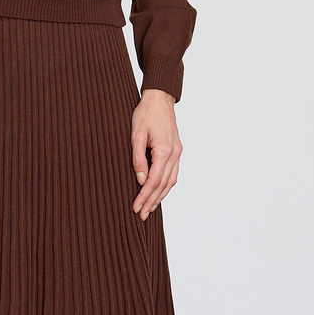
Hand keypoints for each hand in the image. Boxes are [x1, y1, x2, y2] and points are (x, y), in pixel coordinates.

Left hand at [131, 89, 181, 219]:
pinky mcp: (177, 151)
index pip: (154, 180)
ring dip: (160, 197)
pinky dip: (165, 186)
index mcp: (164, 150)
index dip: (144, 196)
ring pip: (171, 182)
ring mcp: (178, 153)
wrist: (160, 99)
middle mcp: (174, 154)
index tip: (135, 207)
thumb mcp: (135, 134)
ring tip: (150, 209)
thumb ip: (137, 158)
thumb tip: (140, 180)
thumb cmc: (145, 113)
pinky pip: (173, 174)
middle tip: (141, 215)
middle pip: (164, 185)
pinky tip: (158, 193)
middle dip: (152, 202)